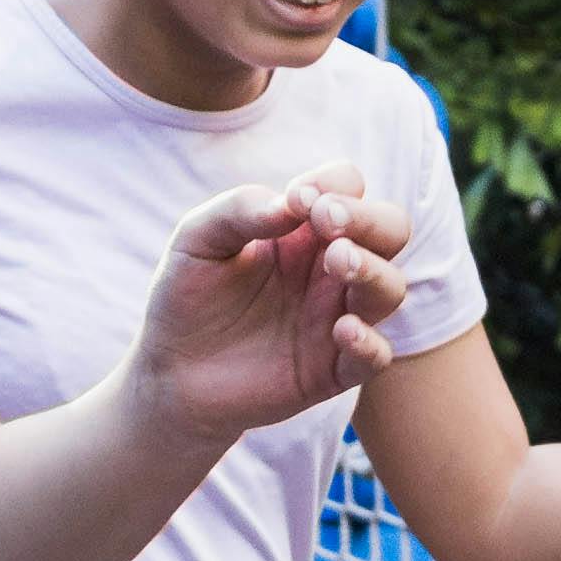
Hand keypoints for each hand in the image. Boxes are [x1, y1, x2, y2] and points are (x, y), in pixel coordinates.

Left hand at [126, 168, 414, 442]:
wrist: (169, 374)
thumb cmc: (185, 297)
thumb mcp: (196, 240)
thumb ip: (239, 210)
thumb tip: (292, 204)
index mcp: (302, 229)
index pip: (346, 188)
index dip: (334, 186)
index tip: (297, 200)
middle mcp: (329, 269)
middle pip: (390, 229)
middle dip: (370, 220)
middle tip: (329, 223)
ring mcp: (336, 317)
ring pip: (391, 288)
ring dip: (373, 270)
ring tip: (338, 262)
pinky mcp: (333, 370)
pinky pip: (377, 356)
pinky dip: (370, 342)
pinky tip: (343, 330)